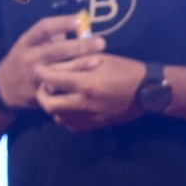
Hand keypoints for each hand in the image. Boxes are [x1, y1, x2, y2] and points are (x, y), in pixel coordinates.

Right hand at [0, 12, 104, 113]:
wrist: (5, 88)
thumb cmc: (24, 59)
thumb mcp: (30, 44)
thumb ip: (51, 37)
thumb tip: (79, 25)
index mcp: (26, 42)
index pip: (43, 29)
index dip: (61, 23)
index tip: (80, 20)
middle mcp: (29, 58)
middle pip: (56, 50)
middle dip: (79, 46)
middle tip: (101, 42)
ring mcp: (33, 77)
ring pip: (59, 71)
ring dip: (80, 66)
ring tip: (100, 61)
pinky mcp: (39, 93)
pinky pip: (58, 88)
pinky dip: (74, 84)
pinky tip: (90, 81)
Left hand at [35, 53, 149, 131]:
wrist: (147, 92)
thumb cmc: (124, 69)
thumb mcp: (99, 59)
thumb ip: (74, 63)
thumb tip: (53, 65)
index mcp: (86, 83)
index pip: (52, 79)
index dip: (41, 73)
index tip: (38, 69)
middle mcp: (85, 103)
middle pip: (49, 105)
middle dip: (41, 94)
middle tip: (44, 85)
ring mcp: (90, 117)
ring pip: (58, 118)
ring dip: (52, 106)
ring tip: (56, 95)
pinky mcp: (96, 126)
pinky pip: (71, 126)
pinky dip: (65, 117)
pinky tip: (69, 106)